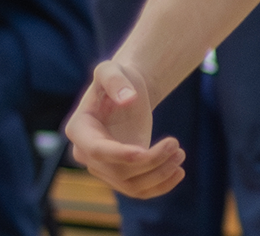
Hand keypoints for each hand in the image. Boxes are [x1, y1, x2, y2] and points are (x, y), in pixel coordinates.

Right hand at [66, 61, 186, 198]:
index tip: (144, 152)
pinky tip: (179, 172)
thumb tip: (127, 99)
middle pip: (118, 171)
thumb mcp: (111, 68)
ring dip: (159, 175)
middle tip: (175, 144)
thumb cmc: (118, 77)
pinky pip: (139, 190)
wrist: (127, 91)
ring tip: (180, 153)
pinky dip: (160, 187)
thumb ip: (115, 80)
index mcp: (79, 129)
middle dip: (150, 162)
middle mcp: (86, 154)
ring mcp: (103, 167)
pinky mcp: (122, 174)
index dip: (119, 155)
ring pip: (131, 185)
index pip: (97, 150)